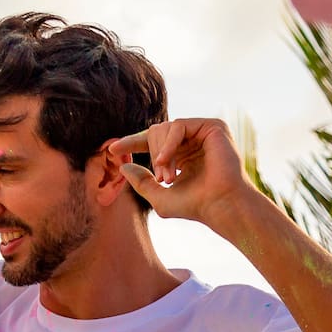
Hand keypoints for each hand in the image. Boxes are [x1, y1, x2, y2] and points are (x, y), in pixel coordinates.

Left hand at [104, 118, 256, 226]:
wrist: (220, 205)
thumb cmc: (194, 205)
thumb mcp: (159, 196)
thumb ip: (141, 182)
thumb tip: (124, 166)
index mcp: (181, 154)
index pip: (152, 141)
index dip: (132, 143)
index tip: (112, 149)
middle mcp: (192, 141)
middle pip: (155, 132)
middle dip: (152, 155)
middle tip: (162, 179)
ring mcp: (202, 132)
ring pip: (164, 128)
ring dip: (160, 154)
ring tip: (168, 176)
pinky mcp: (212, 126)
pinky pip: (178, 126)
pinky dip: (168, 144)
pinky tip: (167, 161)